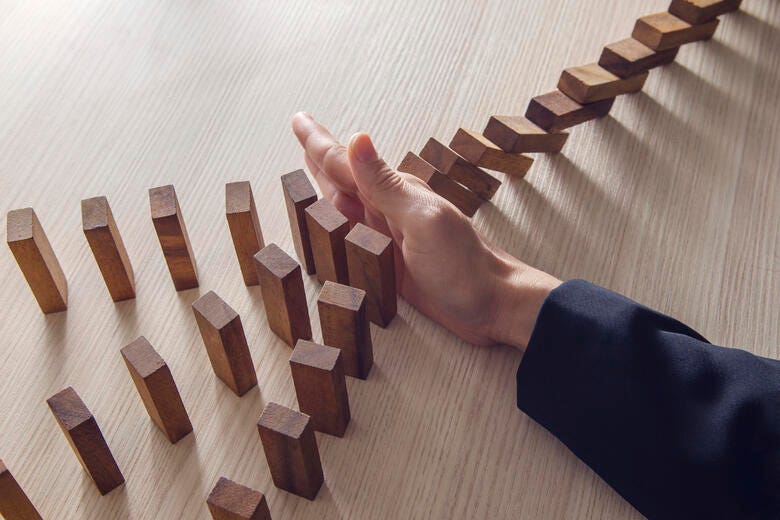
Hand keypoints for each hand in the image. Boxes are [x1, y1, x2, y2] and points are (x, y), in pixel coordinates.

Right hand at [291, 113, 560, 349]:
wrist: (492, 306)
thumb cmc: (464, 267)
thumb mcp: (423, 222)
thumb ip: (386, 186)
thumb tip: (358, 140)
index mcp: (395, 194)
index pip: (345, 162)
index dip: (318, 142)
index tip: (299, 120)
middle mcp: (387, 211)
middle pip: (341, 179)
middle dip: (316, 157)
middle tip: (298, 133)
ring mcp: (388, 236)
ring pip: (343, 206)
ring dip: (321, 187)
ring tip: (305, 168)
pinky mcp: (389, 263)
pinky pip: (352, 238)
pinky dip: (335, 226)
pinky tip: (331, 224)